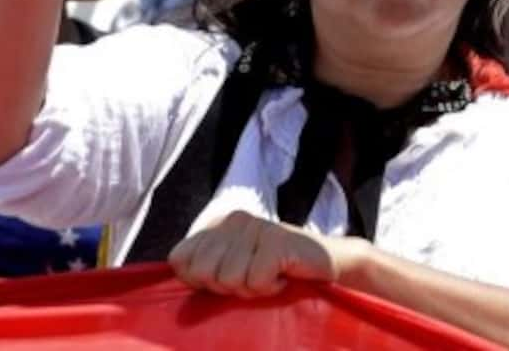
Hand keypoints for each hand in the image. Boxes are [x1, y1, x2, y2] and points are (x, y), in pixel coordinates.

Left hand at [169, 211, 368, 297]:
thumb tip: (177, 271)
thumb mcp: (234, 271)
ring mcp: (255, 226)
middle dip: (227, 287)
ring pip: (229, 279)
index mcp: (216, 226)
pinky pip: (256, 281)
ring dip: (252, 289)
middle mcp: (232, 220)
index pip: (179, 259)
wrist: (330, 265)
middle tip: (253, 278)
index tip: (228, 280)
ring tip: (271, 276)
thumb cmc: (277, 273)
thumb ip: (204, 269)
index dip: (199, 281)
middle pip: (202, 272)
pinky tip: (284, 276)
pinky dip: (271, 289)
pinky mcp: (276, 239)